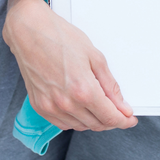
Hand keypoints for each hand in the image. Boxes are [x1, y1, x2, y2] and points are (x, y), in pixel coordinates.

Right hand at [2, 0, 135, 131]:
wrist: (30, 32)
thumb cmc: (60, 38)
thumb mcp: (94, 56)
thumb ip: (110, 85)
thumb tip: (122, 105)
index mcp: (83, 90)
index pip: (110, 117)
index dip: (124, 120)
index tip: (130, 119)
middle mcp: (66, 103)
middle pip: (96, 124)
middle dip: (111, 120)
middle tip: (118, 110)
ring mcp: (51, 107)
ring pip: (81, 126)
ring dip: (93, 120)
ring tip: (99, 105)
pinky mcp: (40, 107)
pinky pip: (63, 124)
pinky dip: (76, 120)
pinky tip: (80, 107)